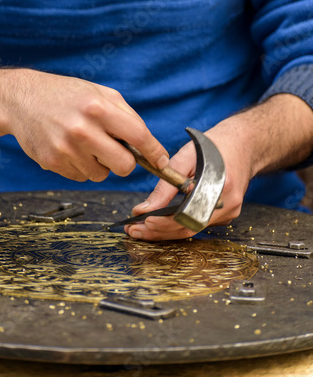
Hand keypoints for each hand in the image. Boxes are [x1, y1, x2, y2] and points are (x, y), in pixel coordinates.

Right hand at [5, 70, 169, 181]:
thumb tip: (148, 145)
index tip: (162, 162)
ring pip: (101, 174)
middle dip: (125, 162)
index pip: (139, 137)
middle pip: (124, 166)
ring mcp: (65, 149)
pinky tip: (70, 149)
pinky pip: (81, 177)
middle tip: (115, 151)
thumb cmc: (65, 94)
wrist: (21, 99)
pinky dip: (81, 167)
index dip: (155, 152)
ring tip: (85, 144)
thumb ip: (126, 115)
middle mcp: (83, 130)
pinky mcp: (51, 162)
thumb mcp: (99, 92)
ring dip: (99, 164)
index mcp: (98, 108)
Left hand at [126, 94, 312, 240]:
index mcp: (220, 187)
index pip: (187, 215)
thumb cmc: (213, 147)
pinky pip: (198, 225)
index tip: (142, 221)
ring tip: (140, 229)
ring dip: (165, 232)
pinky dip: (177, 226)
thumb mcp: (185, 157)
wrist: (243, 144)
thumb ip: (165, 185)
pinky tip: (159, 224)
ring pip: (192, 230)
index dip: (163, 222)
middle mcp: (227, 204)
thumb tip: (144, 209)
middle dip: (158, 232)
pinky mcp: (226, 215)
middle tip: (133, 230)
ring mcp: (229, 212)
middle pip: (189, 228)